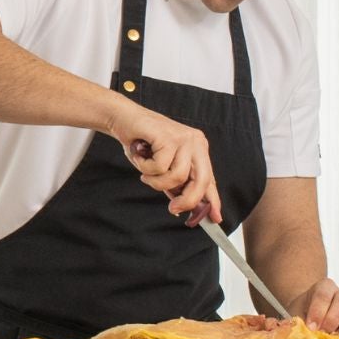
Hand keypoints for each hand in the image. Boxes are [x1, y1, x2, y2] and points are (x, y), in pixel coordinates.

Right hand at [111, 105, 220, 225]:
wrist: (123, 119)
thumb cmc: (141, 144)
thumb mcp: (162, 168)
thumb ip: (175, 185)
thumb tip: (183, 208)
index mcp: (198, 149)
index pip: (209, 179)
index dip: (212, 200)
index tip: (215, 219)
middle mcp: (195, 142)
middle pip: (201, 180)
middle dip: (187, 200)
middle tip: (173, 209)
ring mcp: (183, 138)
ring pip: (178, 176)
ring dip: (157, 181)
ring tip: (145, 172)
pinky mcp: (168, 137)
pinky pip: (160, 167)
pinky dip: (145, 168)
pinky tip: (140, 157)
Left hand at [296, 278, 338, 338]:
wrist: (307, 316)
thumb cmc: (303, 313)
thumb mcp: (296, 313)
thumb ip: (299, 322)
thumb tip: (302, 336)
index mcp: (325, 287)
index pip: (324, 294)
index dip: (318, 311)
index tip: (310, 327)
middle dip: (332, 321)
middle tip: (322, 335)